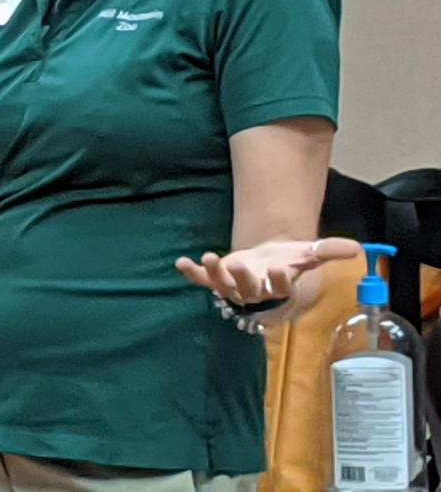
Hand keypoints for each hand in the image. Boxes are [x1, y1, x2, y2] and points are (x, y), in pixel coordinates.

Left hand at [175, 237, 360, 304]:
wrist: (265, 264)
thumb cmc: (288, 261)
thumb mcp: (307, 253)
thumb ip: (329, 251)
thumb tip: (358, 247)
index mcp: (278, 286)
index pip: (280, 287)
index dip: (278, 280)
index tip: (278, 269)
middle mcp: (254, 290)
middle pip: (249, 290)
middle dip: (243, 279)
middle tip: (238, 265)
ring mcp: (233, 286)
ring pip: (223, 286)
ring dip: (213, 274)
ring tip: (208, 257)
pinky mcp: (216, 280)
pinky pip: (201, 280)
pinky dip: (191, 273)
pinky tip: (180, 263)